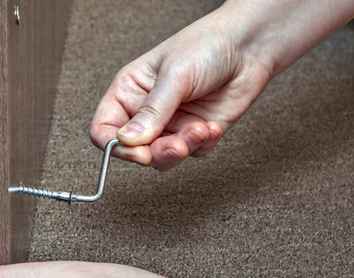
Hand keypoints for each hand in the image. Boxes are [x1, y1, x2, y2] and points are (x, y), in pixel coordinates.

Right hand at [90, 5, 271, 170]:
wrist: (249, 45)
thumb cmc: (206, 44)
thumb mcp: (174, 75)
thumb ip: (151, 111)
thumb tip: (127, 140)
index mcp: (130, 91)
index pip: (104, 128)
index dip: (116, 146)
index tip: (138, 151)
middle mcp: (147, 111)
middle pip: (136, 150)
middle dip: (158, 152)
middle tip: (176, 145)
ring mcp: (171, 124)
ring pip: (163, 157)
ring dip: (183, 149)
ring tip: (200, 129)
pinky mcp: (195, 133)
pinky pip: (192, 154)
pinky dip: (204, 144)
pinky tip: (212, 125)